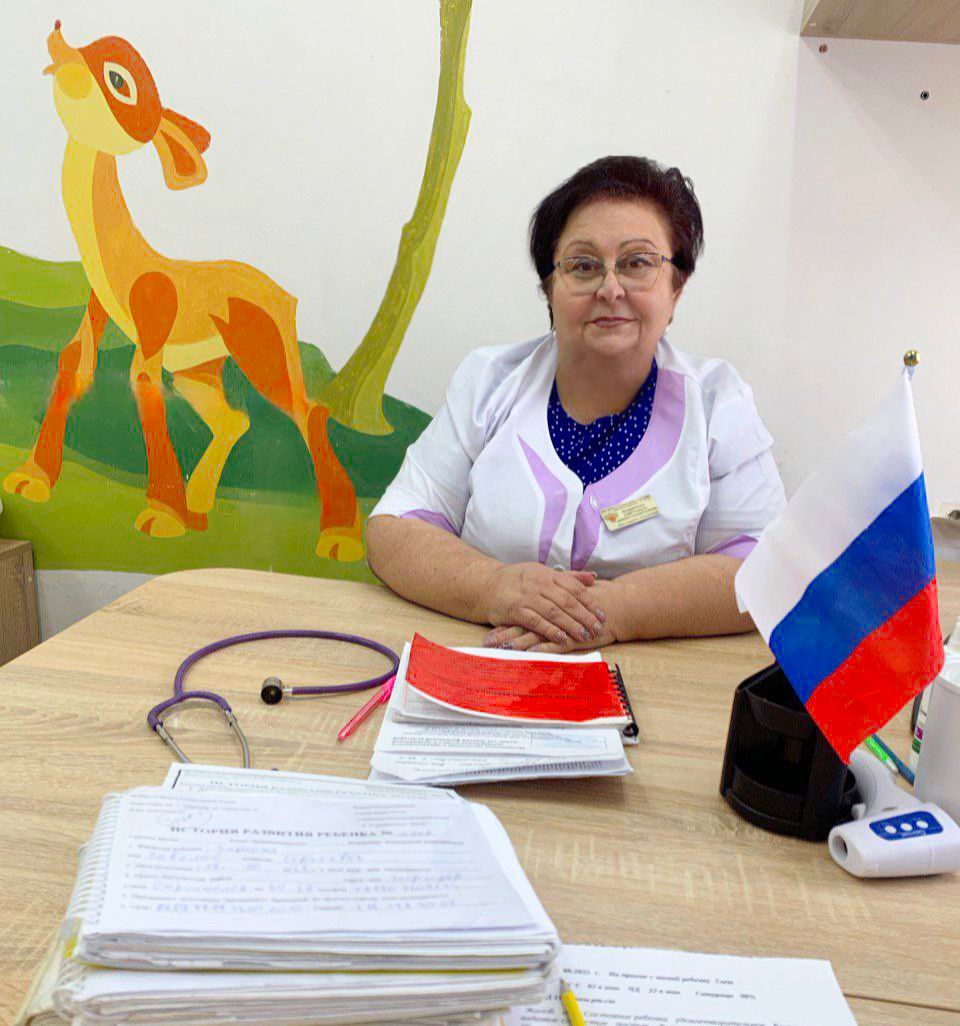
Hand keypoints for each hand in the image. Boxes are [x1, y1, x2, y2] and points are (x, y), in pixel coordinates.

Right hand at [484, 578, 620, 652]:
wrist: (485, 585)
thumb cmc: (516, 580)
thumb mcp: (542, 573)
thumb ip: (568, 577)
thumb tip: (593, 577)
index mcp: (547, 574)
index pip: (574, 588)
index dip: (590, 602)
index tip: (602, 615)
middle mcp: (539, 583)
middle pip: (567, 601)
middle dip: (585, 616)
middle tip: (598, 628)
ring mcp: (527, 597)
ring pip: (554, 612)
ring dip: (571, 625)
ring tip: (585, 636)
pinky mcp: (515, 610)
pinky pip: (536, 622)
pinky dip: (551, 631)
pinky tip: (563, 639)